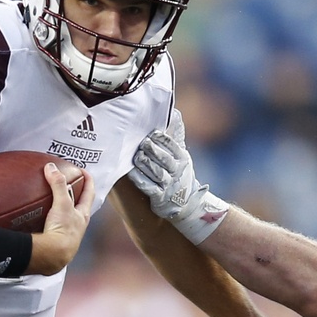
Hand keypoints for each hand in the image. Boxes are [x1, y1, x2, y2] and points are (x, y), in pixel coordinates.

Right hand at [29, 164, 94, 274]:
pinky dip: (46, 220)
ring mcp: (67, 234)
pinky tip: (37, 218)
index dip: (88, 180)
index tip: (83, 171)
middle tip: (69, 183)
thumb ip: (57, 184)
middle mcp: (78, 225)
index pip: (89, 193)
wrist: (53, 256)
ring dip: (61, 208)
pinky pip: (52, 226)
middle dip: (76, 194)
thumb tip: (51, 167)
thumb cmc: (63, 232)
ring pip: (67, 217)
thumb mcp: (62, 204)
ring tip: (51, 199)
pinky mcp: (55, 242)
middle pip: (80, 205)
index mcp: (83, 215)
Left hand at [129, 127, 228, 243]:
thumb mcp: (181, 156)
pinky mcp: (160, 198)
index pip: (172, 146)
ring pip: (157, 172)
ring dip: (145, 163)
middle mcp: (178, 172)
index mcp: (183, 159)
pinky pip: (149, 187)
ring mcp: (170, 186)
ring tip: (136, 156)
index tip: (150, 133)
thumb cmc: (177, 174)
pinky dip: (140, 179)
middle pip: (164, 158)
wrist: (185, 204)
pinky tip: (131, 172)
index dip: (161, 138)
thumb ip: (175, 136)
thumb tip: (173, 112)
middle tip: (141, 143)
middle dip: (152, 149)